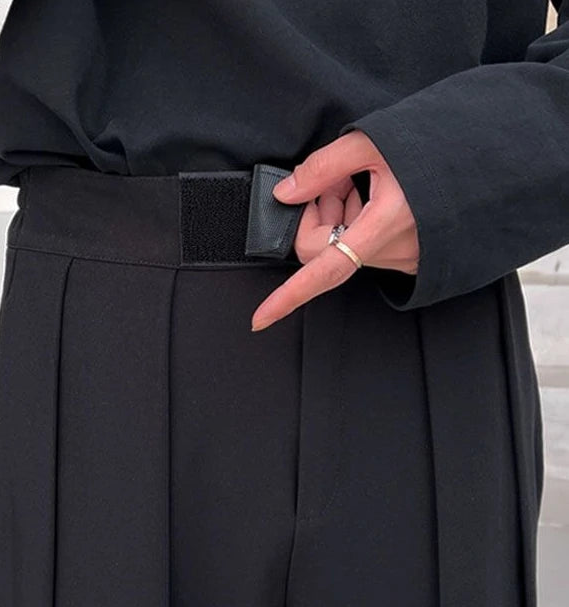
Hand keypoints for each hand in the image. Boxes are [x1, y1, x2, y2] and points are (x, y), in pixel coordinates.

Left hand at [250, 130, 419, 330]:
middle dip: (317, 217)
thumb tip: (284, 194)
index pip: (325, 270)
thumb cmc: (437, 146)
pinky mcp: (411, 259)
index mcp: (387, 223)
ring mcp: (406, 259)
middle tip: (335, 181)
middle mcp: (397, 251)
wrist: (491, 160)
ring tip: (364, 185)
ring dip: (339, 217)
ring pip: (343, 250)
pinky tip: (376, 199)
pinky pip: (365, 250)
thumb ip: (322, 168)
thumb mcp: (374, 141)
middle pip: (324, 252)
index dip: (288, 296)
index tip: (260, 318)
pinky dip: (358, 224)